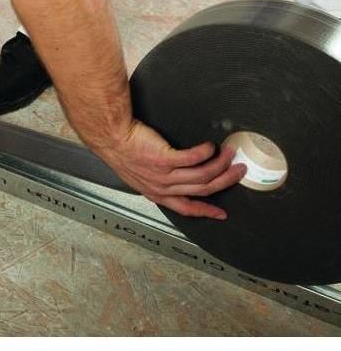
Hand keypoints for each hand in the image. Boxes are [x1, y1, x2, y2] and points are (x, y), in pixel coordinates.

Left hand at [104, 119, 245, 218]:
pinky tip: (210, 146)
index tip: (221, 213)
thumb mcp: (139, 174)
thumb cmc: (124, 151)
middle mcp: (162, 187)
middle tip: (239, 171)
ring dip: (220, 164)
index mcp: (157, 193)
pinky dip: (205, 152)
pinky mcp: (164, 158)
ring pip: (201, 174)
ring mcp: (164, 174)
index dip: (206, 211)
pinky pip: (193, 158)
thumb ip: (157, 181)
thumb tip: (173, 180)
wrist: (113, 137)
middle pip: (202, 189)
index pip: (186, 208)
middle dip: (224, 181)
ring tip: (229, 153)